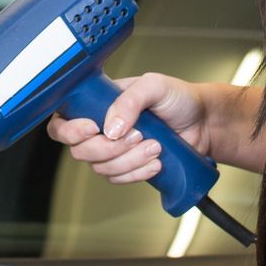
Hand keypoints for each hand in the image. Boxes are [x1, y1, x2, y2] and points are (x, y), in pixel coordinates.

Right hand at [44, 73, 208, 184]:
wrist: (203, 123)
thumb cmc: (179, 99)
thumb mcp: (154, 86)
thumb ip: (129, 100)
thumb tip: (111, 127)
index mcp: (97, 104)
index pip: (62, 122)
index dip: (70, 131)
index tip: (93, 128)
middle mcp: (101, 128)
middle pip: (80, 151)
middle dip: (109, 148)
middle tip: (138, 135)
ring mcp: (113, 150)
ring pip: (101, 168)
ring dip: (129, 161)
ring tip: (155, 146)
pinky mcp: (128, 167)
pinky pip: (119, 179)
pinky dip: (137, 173)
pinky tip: (155, 162)